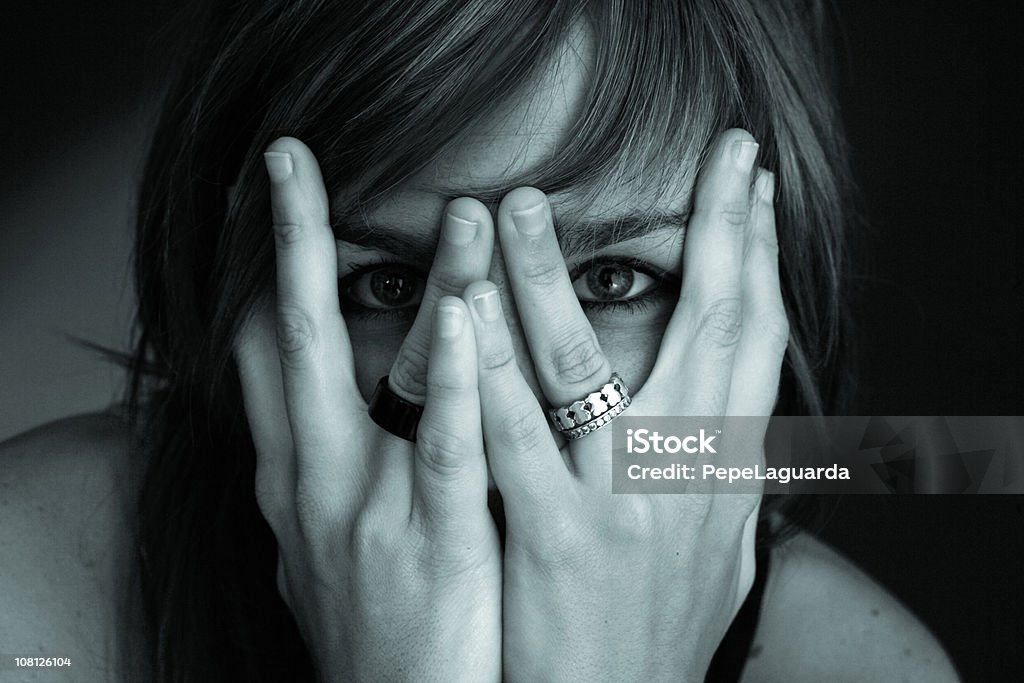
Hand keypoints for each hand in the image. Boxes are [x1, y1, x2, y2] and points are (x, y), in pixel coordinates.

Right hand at [233, 138, 500, 681]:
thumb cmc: (372, 630)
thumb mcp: (327, 544)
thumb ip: (331, 471)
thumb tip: (323, 418)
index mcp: (295, 474)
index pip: (264, 353)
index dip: (259, 271)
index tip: (266, 201)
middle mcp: (313, 478)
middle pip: (292, 338)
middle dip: (288, 244)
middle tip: (286, 159)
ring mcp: (365, 507)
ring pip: (385, 375)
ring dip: (429, 285)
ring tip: (460, 208)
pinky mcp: (428, 539)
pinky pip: (440, 447)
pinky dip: (448, 378)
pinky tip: (463, 317)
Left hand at [460, 129, 783, 680]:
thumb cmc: (660, 637)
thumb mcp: (717, 561)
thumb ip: (725, 486)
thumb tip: (741, 426)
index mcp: (727, 474)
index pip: (759, 342)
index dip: (762, 257)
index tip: (754, 188)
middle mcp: (688, 477)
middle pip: (713, 327)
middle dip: (720, 229)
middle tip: (718, 150)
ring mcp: (620, 506)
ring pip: (589, 365)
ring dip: (554, 277)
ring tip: (525, 204)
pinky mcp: (553, 541)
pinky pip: (515, 440)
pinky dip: (488, 368)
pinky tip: (463, 309)